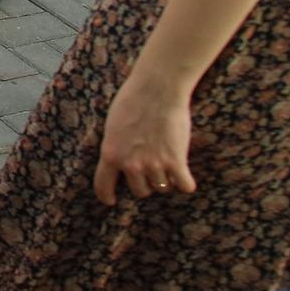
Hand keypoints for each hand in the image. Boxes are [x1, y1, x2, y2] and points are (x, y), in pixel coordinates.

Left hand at [93, 73, 196, 204]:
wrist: (157, 89)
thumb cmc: (133, 100)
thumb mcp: (113, 124)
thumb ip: (116, 145)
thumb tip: (120, 159)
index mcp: (111, 154)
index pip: (103, 185)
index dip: (106, 196)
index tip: (111, 201)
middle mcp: (131, 165)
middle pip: (141, 191)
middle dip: (146, 183)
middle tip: (152, 168)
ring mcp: (154, 165)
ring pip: (162, 187)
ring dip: (166, 179)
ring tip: (168, 162)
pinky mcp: (176, 161)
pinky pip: (184, 186)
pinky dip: (186, 182)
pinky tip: (186, 176)